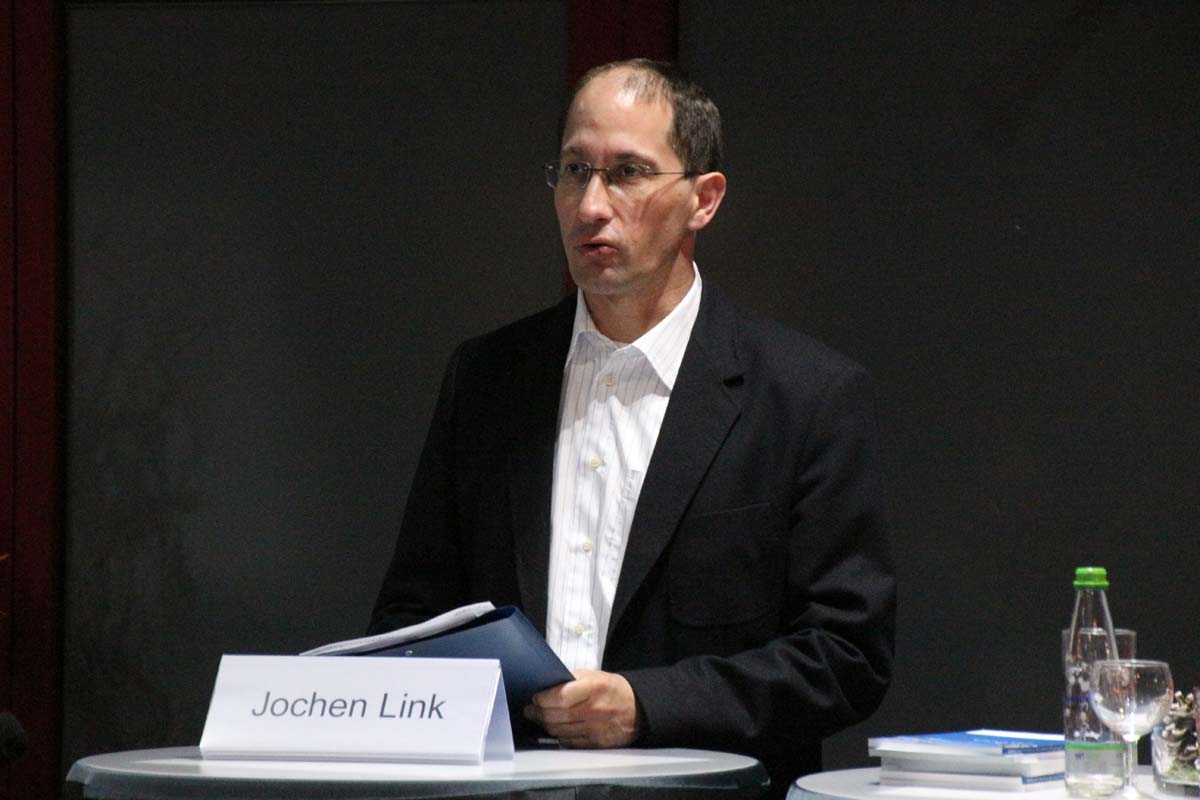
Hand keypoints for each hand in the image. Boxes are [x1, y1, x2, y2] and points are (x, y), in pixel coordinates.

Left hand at [524, 669, 639, 747]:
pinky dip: (559, 736)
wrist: (638, 710)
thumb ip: (572, 680)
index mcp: (594, 688)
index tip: (535, 698)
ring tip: (539, 718)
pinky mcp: (596, 744)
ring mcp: (596, 729)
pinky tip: (556, 729)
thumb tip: (547, 688)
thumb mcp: (595, 676)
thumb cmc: (612, 690)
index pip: (561, 697)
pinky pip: (569, 743)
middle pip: (556, 716)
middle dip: (538, 713)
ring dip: (545, 725)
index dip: (543, 699)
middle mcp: (595, 710)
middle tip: (531, 709)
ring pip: (559, 731)